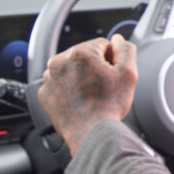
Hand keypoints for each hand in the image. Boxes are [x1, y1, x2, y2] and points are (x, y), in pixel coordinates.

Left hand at [38, 34, 137, 154]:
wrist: (90, 134)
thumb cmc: (108, 106)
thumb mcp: (128, 73)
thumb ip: (125, 49)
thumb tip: (117, 39)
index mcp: (80, 52)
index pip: (102, 44)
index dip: (112, 60)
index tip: (112, 75)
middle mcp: (59, 61)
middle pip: (85, 56)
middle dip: (95, 67)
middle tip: (103, 87)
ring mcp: (49, 78)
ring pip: (71, 69)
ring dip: (81, 77)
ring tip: (91, 95)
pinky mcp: (44, 92)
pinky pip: (60, 83)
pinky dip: (69, 89)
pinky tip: (80, 100)